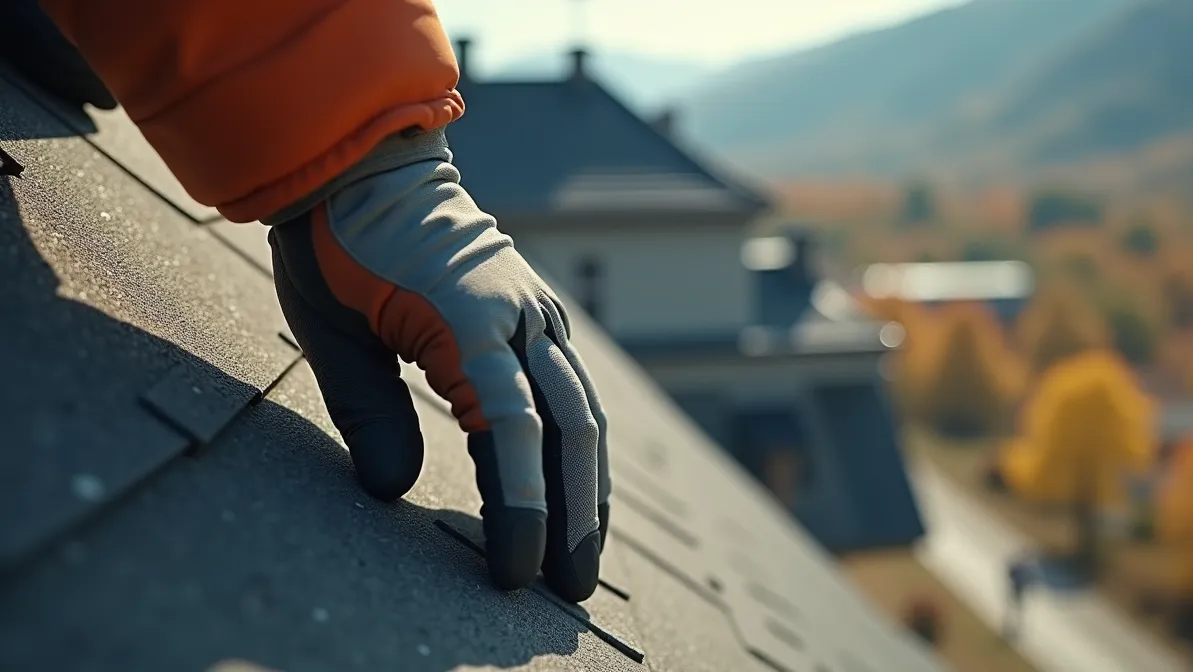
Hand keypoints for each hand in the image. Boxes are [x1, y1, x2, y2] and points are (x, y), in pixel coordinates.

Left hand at [266, 156, 609, 602]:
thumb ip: (367, 411)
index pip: (514, 431)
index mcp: (472, 320)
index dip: (522, 507)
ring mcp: (538, 315)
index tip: (515, 571)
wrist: (369, 166)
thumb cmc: (338, 246)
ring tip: (584, 557)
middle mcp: (522, 318)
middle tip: (569, 589)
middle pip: (570, 430)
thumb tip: (392, 491)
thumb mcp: (332, 332)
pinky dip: (578, 447)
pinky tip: (575, 488)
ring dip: (589, 487)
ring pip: (584, 413)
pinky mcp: (537, 318)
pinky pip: (571, 390)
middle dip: (576, 514)